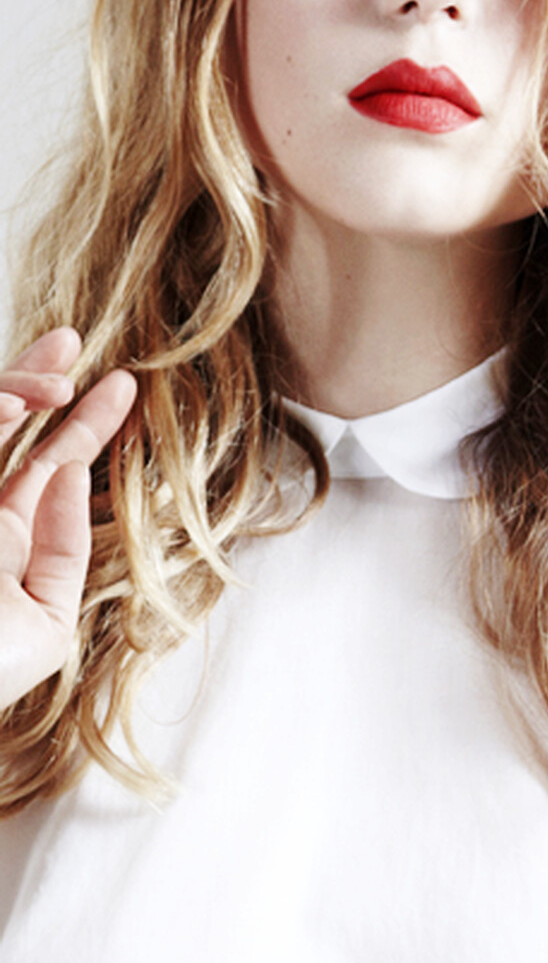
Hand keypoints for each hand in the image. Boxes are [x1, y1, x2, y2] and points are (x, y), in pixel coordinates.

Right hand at [0, 329, 136, 712]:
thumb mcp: (46, 624)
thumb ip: (65, 554)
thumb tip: (69, 476)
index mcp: (0, 542)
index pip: (42, 466)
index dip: (83, 425)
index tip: (120, 385)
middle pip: (0, 426)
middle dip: (34, 375)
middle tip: (72, 338)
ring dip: (8, 391)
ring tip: (52, 383)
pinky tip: (10, 404)